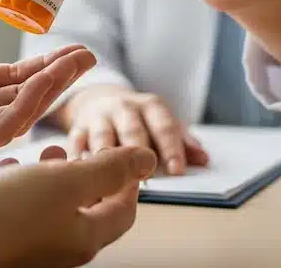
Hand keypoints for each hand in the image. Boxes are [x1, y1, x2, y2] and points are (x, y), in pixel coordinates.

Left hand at [0, 0, 96, 175]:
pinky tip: (40, 85)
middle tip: (88, 56)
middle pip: (20, 94)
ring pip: (16, 113)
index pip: (8, 75)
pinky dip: (23, 110)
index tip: (70, 46)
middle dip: (56, 76)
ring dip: (48, 90)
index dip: (41, 63)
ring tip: (76, 64)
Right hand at [0, 145, 156, 267]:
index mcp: (85, 237)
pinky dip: (18, 185)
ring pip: (50, 206)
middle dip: (84, 172)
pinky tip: (6, 168)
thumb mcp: (66, 181)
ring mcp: (29, 247)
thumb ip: (109, 169)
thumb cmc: (5, 216)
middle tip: (77, 148)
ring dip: (50, 176)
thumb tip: (148, 160)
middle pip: (86, 208)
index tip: (125, 154)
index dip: (128, 180)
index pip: (123, 210)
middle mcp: (60, 248)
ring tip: (42, 152)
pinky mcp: (0, 240)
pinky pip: (17, 210)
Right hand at [56, 84, 207, 175]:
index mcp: (150, 106)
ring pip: (102, 136)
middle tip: (145, 177)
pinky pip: (75, 142)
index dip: (171, 148)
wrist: (98, 100)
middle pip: (133, 129)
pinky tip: (80, 174)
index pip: (164, 125)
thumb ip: (182, 142)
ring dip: (106, 158)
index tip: (177, 171)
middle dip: (138, 153)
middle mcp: (124, 107)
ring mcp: (99, 116)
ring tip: (109, 180)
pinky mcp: (77, 127)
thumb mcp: (161, 123)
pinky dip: (77, 158)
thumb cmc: (138, 120)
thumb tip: (204, 160)